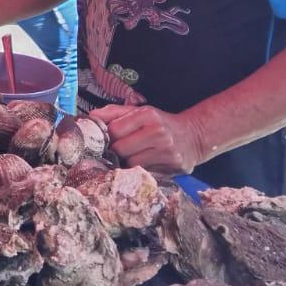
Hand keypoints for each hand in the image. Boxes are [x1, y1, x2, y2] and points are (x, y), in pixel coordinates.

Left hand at [90, 105, 207, 175]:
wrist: (194, 135)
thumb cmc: (160, 124)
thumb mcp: (140, 112)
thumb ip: (114, 113)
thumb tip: (90, 117)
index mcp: (148, 115)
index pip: (114, 130)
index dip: (106, 137)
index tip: (105, 140)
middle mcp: (158, 132)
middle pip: (120, 149)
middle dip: (114, 152)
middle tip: (116, 152)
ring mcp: (167, 151)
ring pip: (131, 164)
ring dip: (126, 164)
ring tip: (131, 158)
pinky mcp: (173, 167)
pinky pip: (145, 173)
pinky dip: (139, 172)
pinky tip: (143, 165)